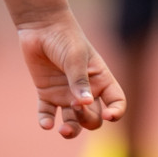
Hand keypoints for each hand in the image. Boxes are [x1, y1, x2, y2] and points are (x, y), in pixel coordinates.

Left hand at [17, 14, 125, 137]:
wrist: (41, 26)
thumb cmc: (64, 38)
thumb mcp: (75, 57)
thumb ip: (79, 80)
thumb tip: (85, 104)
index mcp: (100, 80)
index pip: (116, 102)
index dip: (116, 112)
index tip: (109, 115)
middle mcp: (86, 91)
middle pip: (94, 117)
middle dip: (87, 119)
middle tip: (75, 106)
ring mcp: (66, 94)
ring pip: (73, 121)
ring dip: (71, 129)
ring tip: (62, 130)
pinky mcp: (47, 94)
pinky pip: (48, 114)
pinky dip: (47, 122)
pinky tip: (46, 124)